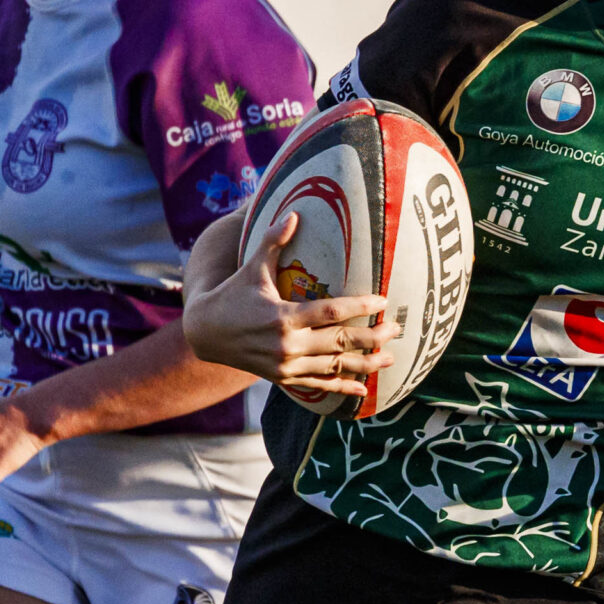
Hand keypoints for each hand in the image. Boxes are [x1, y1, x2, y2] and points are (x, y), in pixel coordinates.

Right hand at [183, 212, 395, 398]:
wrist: (206, 333)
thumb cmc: (233, 294)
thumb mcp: (252, 267)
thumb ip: (273, 241)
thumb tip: (295, 212)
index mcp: (283, 316)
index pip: (330, 312)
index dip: (360, 306)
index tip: (384, 301)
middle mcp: (287, 345)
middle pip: (340, 342)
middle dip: (372, 336)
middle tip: (397, 328)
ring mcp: (286, 365)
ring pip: (334, 367)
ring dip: (365, 364)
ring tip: (390, 358)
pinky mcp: (284, 378)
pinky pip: (319, 386)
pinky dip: (341, 389)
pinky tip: (362, 390)